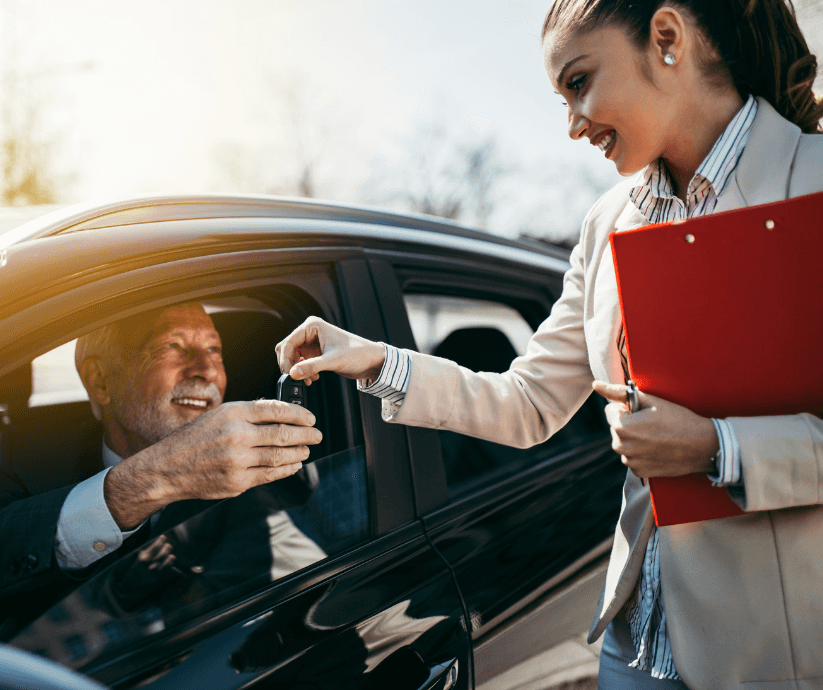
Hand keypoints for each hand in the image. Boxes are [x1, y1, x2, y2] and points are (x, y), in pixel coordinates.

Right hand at [104, 400, 321, 528]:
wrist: (167, 468)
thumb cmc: (194, 438)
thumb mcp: (218, 414)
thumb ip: (249, 412)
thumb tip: (280, 410)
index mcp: (233, 413)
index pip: (276, 410)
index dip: (299, 414)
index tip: (311, 417)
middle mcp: (237, 435)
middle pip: (283, 434)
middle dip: (306, 435)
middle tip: (317, 434)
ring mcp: (238, 461)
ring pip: (280, 456)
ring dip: (299, 453)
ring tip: (306, 450)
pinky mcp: (238, 482)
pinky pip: (270, 475)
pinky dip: (286, 469)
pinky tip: (293, 465)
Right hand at [275, 316, 385, 384]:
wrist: (372, 361)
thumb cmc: (357, 354)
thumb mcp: (333, 361)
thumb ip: (311, 367)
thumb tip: (292, 374)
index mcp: (312, 326)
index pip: (288, 342)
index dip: (285, 360)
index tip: (288, 375)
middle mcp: (310, 331)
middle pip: (287, 349)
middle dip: (290, 365)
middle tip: (297, 378)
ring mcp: (313, 341)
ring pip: (293, 357)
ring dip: (297, 370)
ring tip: (309, 379)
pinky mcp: (316, 352)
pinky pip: (301, 362)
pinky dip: (303, 371)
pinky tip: (313, 378)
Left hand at [593, 381, 718, 479]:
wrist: (703, 446)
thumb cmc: (678, 419)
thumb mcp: (650, 400)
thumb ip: (618, 393)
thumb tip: (596, 385)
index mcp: (620, 426)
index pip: (611, 411)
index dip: (628, 409)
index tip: (645, 412)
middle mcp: (621, 446)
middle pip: (616, 428)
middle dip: (629, 424)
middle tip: (653, 424)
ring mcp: (630, 462)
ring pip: (624, 443)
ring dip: (634, 439)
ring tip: (657, 436)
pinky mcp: (640, 472)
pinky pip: (633, 458)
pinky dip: (641, 453)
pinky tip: (658, 449)